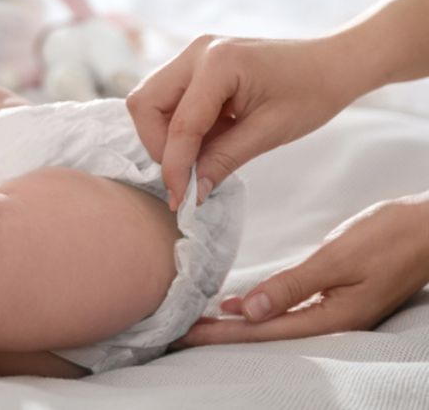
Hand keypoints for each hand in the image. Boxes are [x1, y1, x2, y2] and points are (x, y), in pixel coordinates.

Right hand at [126, 35, 356, 210]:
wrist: (332, 64)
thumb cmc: (311, 93)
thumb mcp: (269, 132)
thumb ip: (224, 160)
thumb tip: (191, 192)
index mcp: (218, 63)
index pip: (179, 123)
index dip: (174, 165)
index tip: (179, 199)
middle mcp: (196, 52)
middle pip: (144, 103)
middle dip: (157, 145)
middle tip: (184, 173)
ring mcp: (192, 56)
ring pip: (149, 101)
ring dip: (164, 136)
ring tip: (199, 157)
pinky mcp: (194, 66)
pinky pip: (167, 100)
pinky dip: (177, 127)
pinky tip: (207, 140)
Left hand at [175, 194, 428, 346]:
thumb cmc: (393, 237)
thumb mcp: (339, 259)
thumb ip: (293, 285)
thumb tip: (248, 310)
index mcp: (332, 318)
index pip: (263, 331)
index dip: (222, 333)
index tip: (185, 334)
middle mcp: (331, 321)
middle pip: (264, 332)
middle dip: (221, 333)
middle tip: (178, 333)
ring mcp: (335, 310)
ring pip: (274, 321)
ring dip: (236, 322)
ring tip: (198, 321)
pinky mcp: (336, 295)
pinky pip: (288, 307)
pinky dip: (260, 306)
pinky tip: (236, 304)